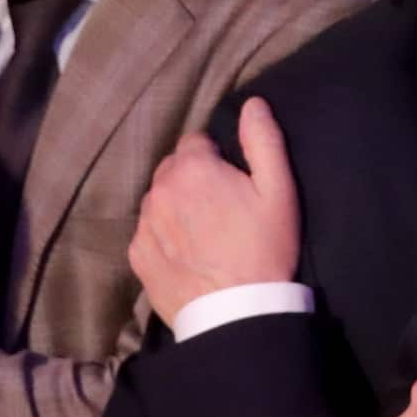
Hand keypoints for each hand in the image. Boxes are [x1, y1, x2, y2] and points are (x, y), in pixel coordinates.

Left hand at [129, 98, 299, 327]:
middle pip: (173, 168)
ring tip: (204, 231)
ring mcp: (144, 224)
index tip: (234, 181)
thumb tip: (253, 103)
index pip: (196, 141)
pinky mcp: (138, 255)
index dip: (217, 157)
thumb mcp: (279, 192)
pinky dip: (164, 234)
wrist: (237, 314)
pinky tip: (188, 252)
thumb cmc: (264, 249)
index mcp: (193, 168)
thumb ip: (264, 141)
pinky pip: (148, 230)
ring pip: (158, 198)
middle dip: (193, 177)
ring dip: (176, 204)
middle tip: (222, 206)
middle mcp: (160, 189)